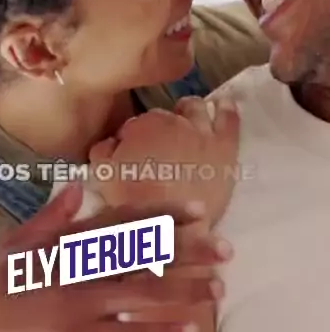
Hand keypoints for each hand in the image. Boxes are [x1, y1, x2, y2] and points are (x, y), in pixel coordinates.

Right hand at [0, 184, 231, 331]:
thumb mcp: (14, 244)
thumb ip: (48, 217)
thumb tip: (74, 187)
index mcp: (63, 242)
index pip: (122, 221)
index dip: (163, 214)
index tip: (198, 210)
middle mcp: (75, 269)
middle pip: (143, 255)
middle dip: (188, 251)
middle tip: (227, 250)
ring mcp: (76, 306)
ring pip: (142, 295)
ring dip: (185, 292)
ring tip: (219, 289)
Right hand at [89, 96, 239, 227]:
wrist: (175, 225)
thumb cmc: (136, 202)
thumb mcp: (105, 177)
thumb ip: (103, 152)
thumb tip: (112, 140)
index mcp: (142, 127)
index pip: (136, 123)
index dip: (134, 136)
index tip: (134, 151)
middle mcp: (173, 121)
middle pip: (165, 114)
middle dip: (161, 125)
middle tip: (160, 144)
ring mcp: (201, 131)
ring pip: (195, 108)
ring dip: (189, 110)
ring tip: (188, 117)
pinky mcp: (225, 145)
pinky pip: (228, 117)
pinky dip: (225, 108)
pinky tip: (222, 105)